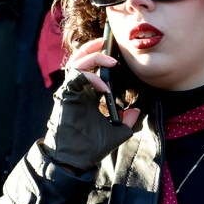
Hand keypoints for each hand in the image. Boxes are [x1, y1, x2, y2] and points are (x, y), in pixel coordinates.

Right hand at [41, 38, 139, 171]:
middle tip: (107, 42)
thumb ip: (127, 121)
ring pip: (76, 63)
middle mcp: (76, 90)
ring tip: (109, 58)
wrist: (74, 161)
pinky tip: (104, 86)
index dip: (100, 59)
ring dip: (93, 56)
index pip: (90, 69)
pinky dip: (91, 76)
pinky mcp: (66, 96)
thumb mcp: (115, 132)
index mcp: (85, 95)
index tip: (116, 56)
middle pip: (80, 59)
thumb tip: (137, 110)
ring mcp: (69, 92)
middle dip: (93, 48)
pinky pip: (76, 77)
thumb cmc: (89, 148)